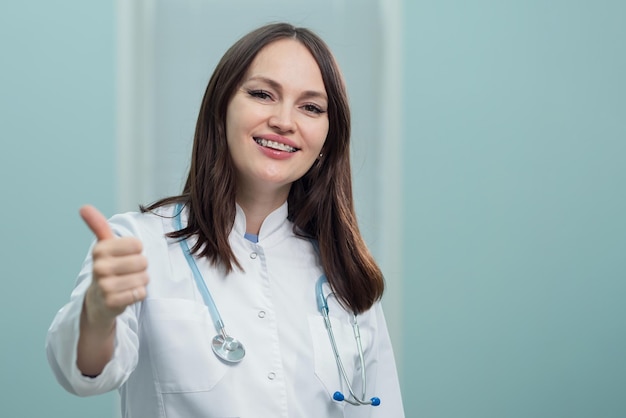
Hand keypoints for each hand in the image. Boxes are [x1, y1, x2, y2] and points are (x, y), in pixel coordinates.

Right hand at [80, 205, 148, 327]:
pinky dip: (138, 294)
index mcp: (100, 249)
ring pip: (143, 278)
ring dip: (140, 282)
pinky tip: (126, 294)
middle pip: (143, 262)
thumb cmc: (107, 268)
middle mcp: (99, 266)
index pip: (137, 244)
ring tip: (127, 283)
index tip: (125, 256)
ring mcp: (104, 285)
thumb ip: (98, 226)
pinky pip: (140, 294)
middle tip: (127, 272)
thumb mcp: (103, 247)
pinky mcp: (111, 302)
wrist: (98, 301)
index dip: (137, 251)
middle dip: (140, 268)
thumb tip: (84, 206)